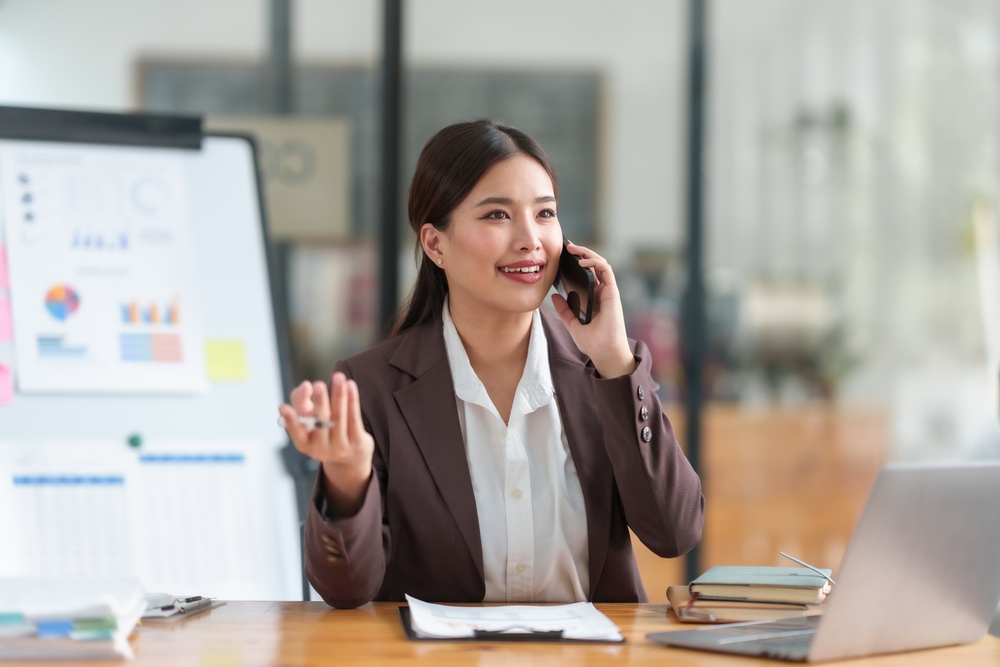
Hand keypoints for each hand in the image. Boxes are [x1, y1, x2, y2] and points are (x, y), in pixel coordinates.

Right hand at [279, 372, 373, 515]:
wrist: (350, 460)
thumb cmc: (326, 433)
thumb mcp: (311, 422)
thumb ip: (302, 403)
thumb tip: (305, 387)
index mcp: (305, 444)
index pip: (296, 432)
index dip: (290, 420)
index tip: (283, 407)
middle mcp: (321, 449)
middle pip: (320, 422)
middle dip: (319, 402)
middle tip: (318, 384)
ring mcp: (341, 448)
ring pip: (339, 416)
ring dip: (338, 394)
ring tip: (338, 377)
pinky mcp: (358, 443)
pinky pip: (354, 418)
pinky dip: (352, 400)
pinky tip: (350, 386)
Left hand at [551, 243, 634, 377]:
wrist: (604, 353)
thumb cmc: (593, 343)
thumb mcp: (572, 324)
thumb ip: (564, 310)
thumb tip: (554, 295)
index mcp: (595, 299)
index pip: (588, 275)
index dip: (578, 263)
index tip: (564, 257)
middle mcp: (603, 293)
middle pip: (594, 266)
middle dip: (582, 253)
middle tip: (567, 247)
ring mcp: (608, 292)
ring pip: (601, 264)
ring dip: (587, 253)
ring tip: (573, 249)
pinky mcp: (613, 293)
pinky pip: (605, 271)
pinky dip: (595, 262)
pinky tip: (582, 262)